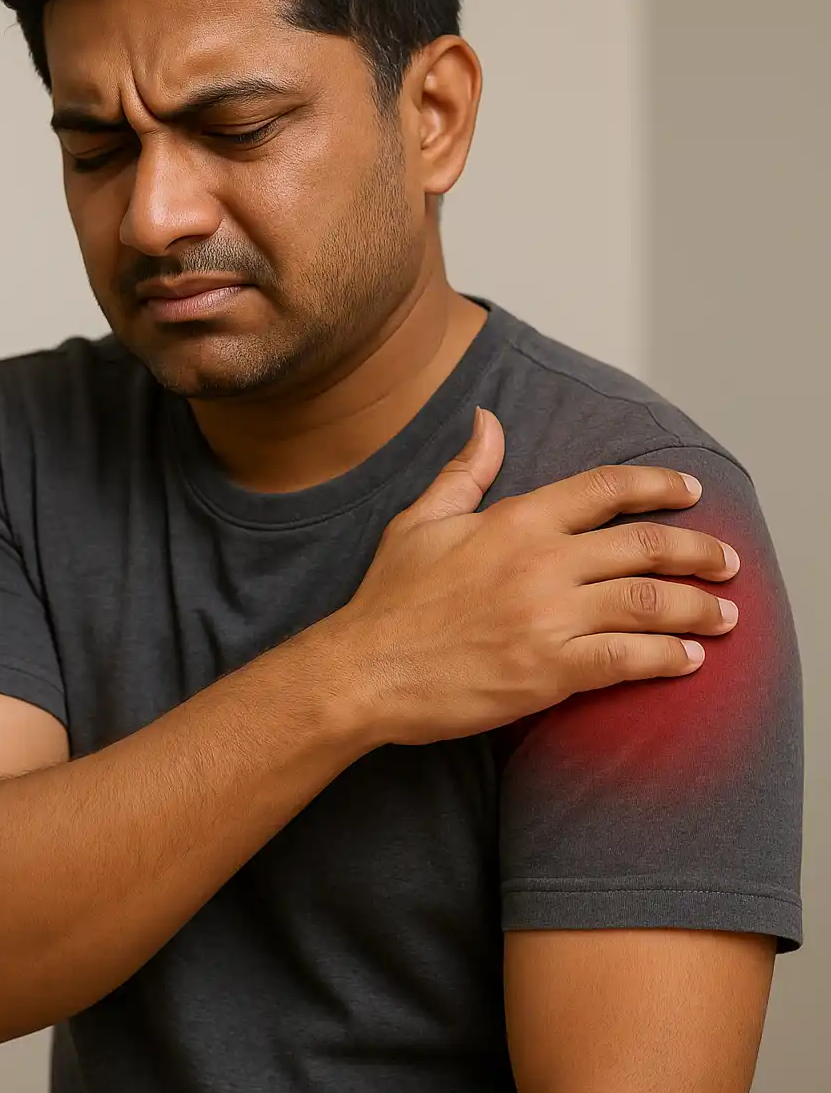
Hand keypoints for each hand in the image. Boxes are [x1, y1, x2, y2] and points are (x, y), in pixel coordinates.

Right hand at [335, 408, 740, 745]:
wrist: (363, 671)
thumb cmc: (389, 600)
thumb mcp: (421, 520)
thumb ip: (466, 471)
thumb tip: (488, 421)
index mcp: (516, 519)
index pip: (604, 489)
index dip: (657, 486)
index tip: (690, 491)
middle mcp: (541, 561)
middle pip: (644, 546)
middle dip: (698, 551)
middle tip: (728, 560)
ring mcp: (548, 617)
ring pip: (649, 603)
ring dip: (698, 609)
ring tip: (727, 616)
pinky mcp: (548, 671)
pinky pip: (627, 659)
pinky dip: (666, 659)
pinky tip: (689, 661)